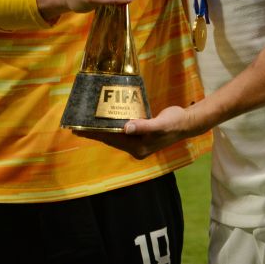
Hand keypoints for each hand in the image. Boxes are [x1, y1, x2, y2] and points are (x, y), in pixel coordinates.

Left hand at [74, 106, 196, 158]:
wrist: (187, 122)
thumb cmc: (175, 122)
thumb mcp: (160, 124)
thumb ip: (144, 126)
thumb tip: (126, 128)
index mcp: (138, 148)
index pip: (112, 139)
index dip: (95, 134)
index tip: (79, 130)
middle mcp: (136, 147)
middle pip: (110, 139)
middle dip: (94, 133)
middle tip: (77, 125)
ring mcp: (138, 141)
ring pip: (115, 135)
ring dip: (102, 129)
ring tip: (86, 122)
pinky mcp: (141, 134)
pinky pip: (122, 130)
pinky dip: (113, 124)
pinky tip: (106, 118)